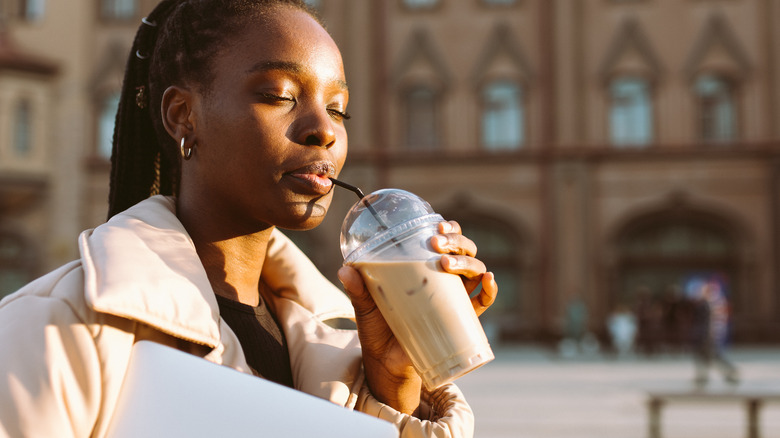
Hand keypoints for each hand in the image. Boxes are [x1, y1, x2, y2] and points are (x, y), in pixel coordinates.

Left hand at [337, 220, 497, 414]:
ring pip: (475, 269)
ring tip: (447, 264)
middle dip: (456, 241)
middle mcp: (444, 278)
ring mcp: (455, 297)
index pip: (444, 239)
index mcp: (424, 267)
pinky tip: (488, 281)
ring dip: (467, 261)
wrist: (386, 363)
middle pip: (463, 249)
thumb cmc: (378, 328)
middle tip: (437, 244)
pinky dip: (490, 290)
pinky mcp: (462, 320)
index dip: (448, 228)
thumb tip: (345, 269)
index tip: (437, 226)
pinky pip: (482, 302)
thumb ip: (357, 288)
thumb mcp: (366, 306)